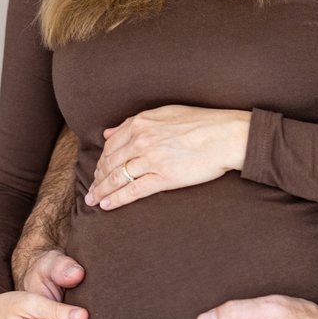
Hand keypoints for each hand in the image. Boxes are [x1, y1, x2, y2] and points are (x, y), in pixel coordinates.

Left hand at [87, 105, 251, 209]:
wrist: (225, 135)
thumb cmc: (201, 122)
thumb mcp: (165, 113)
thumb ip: (134, 122)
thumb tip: (109, 132)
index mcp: (141, 123)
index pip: (111, 145)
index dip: (101, 161)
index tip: (98, 171)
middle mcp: (141, 140)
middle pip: (110, 163)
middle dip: (98, 178)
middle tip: (91, 190)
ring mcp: (151, 159)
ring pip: (118, 178)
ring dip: (102, 190)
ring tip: (94, 200)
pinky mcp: (162, 177)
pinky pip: (133, 191)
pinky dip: (117, 199)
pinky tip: (107, 205)